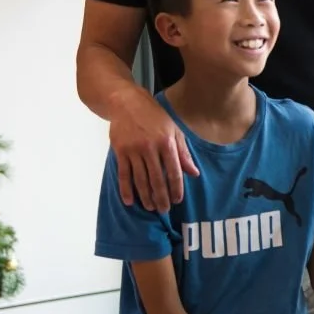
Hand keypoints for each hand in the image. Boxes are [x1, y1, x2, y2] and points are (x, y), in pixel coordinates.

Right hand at [108, 91, 198, 211]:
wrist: (127, 102)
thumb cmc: (154, 116)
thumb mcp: (173, 130)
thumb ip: (183, 153)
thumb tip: (194, 173)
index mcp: (166, 142)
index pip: (174, 171)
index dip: (176, 188)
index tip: (177, 200)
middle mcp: (150, 147)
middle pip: (157, 178)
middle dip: (161, 197)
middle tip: (164, 210)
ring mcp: (133, 150)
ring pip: (140, 179)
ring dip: (146, 196)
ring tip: (150, 208)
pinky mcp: (119, 151)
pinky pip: (123, 174)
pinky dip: (126, 189)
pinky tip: (130, 201)